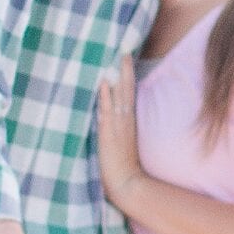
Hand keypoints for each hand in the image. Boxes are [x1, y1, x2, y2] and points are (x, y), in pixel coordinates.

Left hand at [97, 58, 144, 214]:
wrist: (128, 183)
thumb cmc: (122, 168)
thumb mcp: (121, 144)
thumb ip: (117, 129)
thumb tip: (107, 115)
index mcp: (129, 122)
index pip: (129, 95)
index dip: (128, 77)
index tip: (125, 59)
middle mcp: (125, 121)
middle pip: (127, 90)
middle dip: (125, 70)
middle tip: (123, 51)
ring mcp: (118, 126)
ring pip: (119, 97)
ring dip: (117, 78)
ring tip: (117, 59)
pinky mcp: (109, 134)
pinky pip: (107, 111)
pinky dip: (105, 97)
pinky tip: (103, 84)